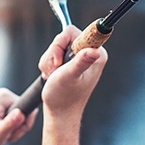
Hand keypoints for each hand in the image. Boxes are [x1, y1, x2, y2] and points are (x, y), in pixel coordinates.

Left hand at [0, 88, 37, 144]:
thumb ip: (11, 123)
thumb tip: (22, 113)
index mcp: (4, 97)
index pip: (29, 109)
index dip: (24, 124)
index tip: (12, 130)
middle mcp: (5, 96)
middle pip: (26, 114)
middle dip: (18, 128)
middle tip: (6, 134)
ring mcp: (5, 102)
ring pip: (23, 119)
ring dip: (15, 130)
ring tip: (3, 134)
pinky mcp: (5, 109)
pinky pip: (17, 120)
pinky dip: (12, 129)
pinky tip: (3, 133)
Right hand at [38, 26, 107, 144]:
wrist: (60, 112)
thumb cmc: (64, 98)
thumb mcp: (70, 77)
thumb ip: (80, 62)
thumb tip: (95, 51)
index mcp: (96, 53)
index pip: (72, 32)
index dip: (61, 44)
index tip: (61, 60)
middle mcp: (90, 52)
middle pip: (63, 37)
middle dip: (53, 54)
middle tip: (55, 70)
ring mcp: (80, 57)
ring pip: (56, 45)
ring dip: (49, 60)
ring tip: (53, 76)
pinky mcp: (71, 61)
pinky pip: (54, 53)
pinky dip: (48, 64)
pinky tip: (52, 76)